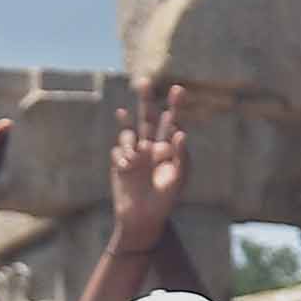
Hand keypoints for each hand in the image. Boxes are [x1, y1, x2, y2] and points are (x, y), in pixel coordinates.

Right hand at [108, 84, 191, 245]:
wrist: (141, 219)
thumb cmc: (165, 200)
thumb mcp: (178, 179)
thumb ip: (181, 156)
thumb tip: (181, 133)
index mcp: (169, 149)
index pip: (172, 123)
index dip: (175, 106)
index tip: (178, 89)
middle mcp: (151, 147)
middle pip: (148, 117)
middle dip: (146, 100)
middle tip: (144, 81)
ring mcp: (134, 153)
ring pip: (129, 132)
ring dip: (130, 138)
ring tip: (135, 157)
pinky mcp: (119, 161)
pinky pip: (118, 149)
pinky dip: (122, 156)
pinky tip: (127, 168)